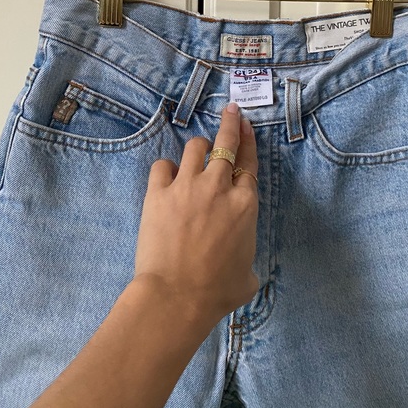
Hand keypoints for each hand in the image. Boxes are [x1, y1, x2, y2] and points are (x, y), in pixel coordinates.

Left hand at [134, 102, 259, 323]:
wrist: (177, 296)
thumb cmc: (218, 291)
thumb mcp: (248, 275)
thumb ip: (247, 257)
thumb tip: (241, 263)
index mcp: (245, 204)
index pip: (249, 162)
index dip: (248, 141)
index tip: (245, 125)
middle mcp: (218, 187)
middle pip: (226, 144)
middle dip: (230, 124)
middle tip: (230, 111)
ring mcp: (187, 187)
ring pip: (195, 147)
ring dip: (199, 149)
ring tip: (197, 156)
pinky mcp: (158, 193)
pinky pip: (162, 166)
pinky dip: (167, 169)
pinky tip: (167, 178)